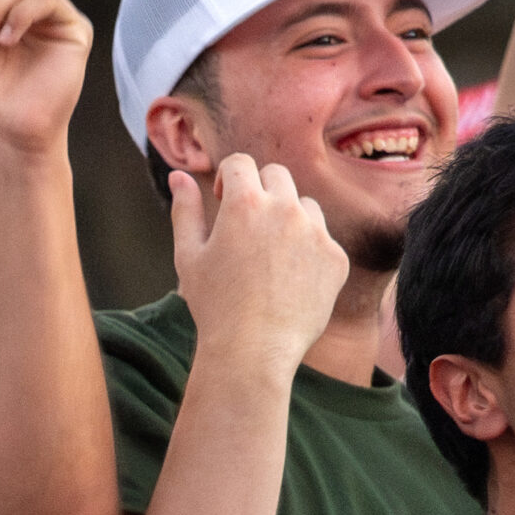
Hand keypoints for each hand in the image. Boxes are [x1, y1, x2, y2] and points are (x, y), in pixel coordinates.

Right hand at [171, 153, 346, 375]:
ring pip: (304, 205)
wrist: (253, 351)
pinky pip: (322, 239)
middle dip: (260, 191)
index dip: (228, 178)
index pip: (240, 163)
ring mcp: (315, 231)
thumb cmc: (213, 306)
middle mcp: (284, 208)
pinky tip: (287, 282)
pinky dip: (306, 251)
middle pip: (276, 175)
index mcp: (244, 203)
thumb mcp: (188, 257)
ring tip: (269, 258)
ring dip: (287, 218)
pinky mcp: (335, 257)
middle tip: (247, 227)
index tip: (223, 200)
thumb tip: (178, 177)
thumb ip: (184, 211)